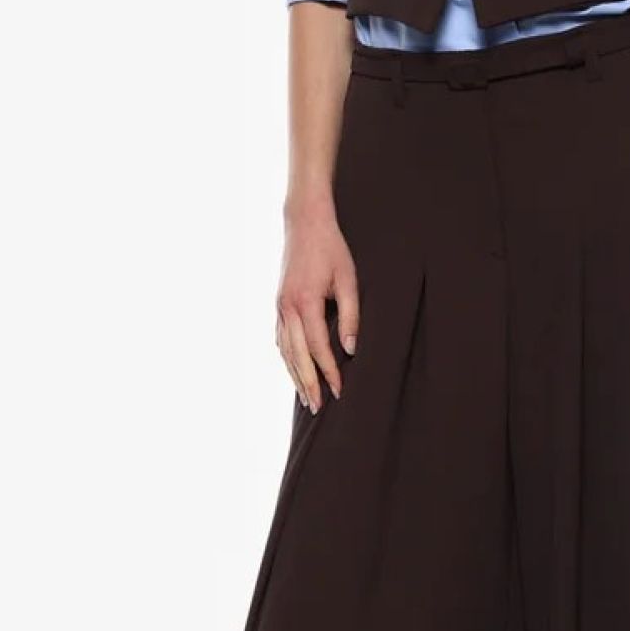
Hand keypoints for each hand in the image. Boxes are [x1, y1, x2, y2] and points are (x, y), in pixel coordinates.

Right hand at [276, 199, 358, 411]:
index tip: (340, 390)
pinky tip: (294, 371)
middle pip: (297, 356)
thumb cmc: (332, 249)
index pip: (319, 347)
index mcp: (305, 302)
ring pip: (285, 351)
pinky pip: (280, 339)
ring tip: (307, 398)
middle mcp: (287, 308)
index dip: (330, 371)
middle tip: (319, 407)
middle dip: (309, 383)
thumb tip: (351, 350)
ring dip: (295, 376)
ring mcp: (279, 307)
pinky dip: (287, 359)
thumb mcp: (348, 279)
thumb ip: (351, 315)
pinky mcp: (278, 305)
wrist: (304, 223)